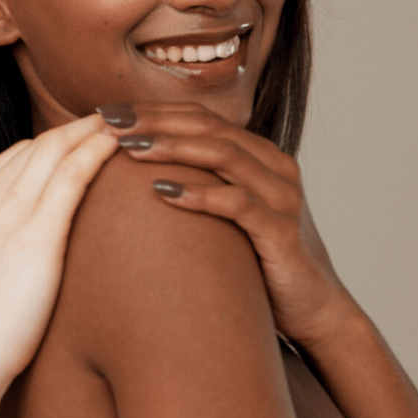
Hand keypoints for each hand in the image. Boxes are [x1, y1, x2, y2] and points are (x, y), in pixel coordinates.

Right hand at [0, 115, 118, 382]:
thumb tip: (2, 237)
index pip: (16, 155)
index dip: (54, 143)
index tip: (82, 139)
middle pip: (38, 145)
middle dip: (78, 127)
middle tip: (115, 117)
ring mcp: (6, 209)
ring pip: (56, 150)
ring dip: (93, 130)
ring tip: (128, 122)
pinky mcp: (37, 230)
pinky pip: (73, 174)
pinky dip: (98, 151)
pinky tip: (120, 144)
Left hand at [99, 101, 362, 349]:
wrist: (311, 308)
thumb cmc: (254, 259)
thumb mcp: (222, 214)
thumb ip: (194, 185)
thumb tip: (131, 174)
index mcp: (258, 156)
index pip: (200, 117)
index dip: (153, 110)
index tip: (106, 112)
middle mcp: (274, 167)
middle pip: (209, 127)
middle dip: (155, 120)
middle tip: (108, 122)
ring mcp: (281, 197)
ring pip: (224, 155)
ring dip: (173, 147)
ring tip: (129, 148)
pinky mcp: (281, 231)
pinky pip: (238, 203)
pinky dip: (199, 194)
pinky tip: (161, 192)